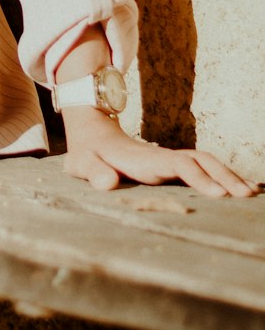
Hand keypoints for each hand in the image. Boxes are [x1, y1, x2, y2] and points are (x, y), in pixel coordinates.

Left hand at [62, 107, 257, 197]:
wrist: (92, 134)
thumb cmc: (88, 154)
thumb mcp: (82, 162)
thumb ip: (93, 172)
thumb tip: (107, 183)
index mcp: (144, 159)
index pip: (177, 165)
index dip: (198, 178)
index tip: (218, 194)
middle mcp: (161, 157)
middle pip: (200, 160)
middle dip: (224, 176)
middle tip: (247, 195)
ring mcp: (168, 160)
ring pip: (205, 162)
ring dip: (228, 176)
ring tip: (252, 193)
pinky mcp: (171, 166)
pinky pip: (201, 169)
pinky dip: (221, 177)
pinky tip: (238, 189)